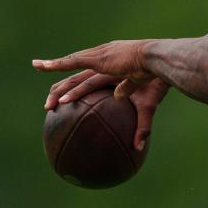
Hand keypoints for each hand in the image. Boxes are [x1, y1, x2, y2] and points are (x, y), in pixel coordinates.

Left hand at [34, 41, 168, 150]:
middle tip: (49, 107)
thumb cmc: (158, 80)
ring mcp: (99, 62)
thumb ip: (141, 124)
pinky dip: (64, 82)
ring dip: (59, 92)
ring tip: (47, 105)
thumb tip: (137, 145)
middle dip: (61, 92)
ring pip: (73, 79)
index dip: (77, 91)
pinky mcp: (98, 62)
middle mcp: (102, 65)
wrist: (160, 62)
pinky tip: (54, 94)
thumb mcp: (148, 104)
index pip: (89, 80)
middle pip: (76, 79)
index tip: (67, 104)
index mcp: (112, 71)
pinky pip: (76, 74)